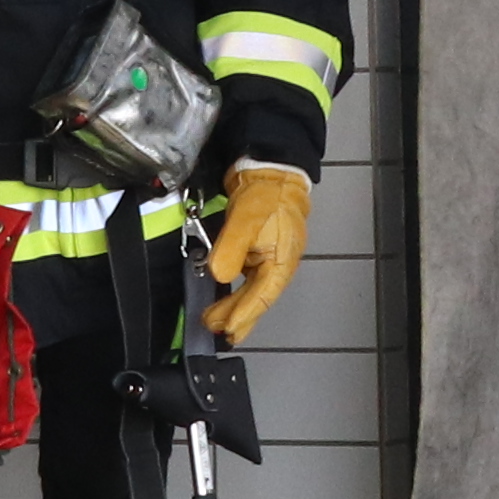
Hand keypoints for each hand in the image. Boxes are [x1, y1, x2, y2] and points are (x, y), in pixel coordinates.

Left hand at [203, 161, 311, 339]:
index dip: (244, 315)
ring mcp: (268, 256)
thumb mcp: (245, 221)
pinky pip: (247, 276)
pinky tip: (224, 294)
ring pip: (251, 289)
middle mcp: (277, 263)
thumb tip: (220, 275)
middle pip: (257, 298)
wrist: (269, 168)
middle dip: (237, 316)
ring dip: (234, 304)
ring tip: (216, 319)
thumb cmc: (266, 193)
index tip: (227, 330)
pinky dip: (235, 289)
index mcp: (282, 261)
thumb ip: (231, 250)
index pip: (262, 297)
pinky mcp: (257, 248)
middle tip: (216, 330)